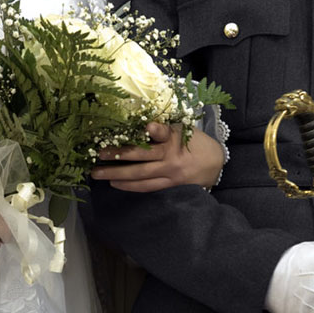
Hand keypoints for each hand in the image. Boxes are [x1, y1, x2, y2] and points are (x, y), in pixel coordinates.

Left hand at [90, 122, 223, 191]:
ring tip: (99, 174)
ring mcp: (171, 174)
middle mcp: (172, 157)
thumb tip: (141, 125)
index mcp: (175, 138)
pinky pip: (147, 187)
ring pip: (141, 176)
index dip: (155, 130)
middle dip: (117, 156)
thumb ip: (164, 128)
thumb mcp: (184, 129)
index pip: (164, 132)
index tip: (146, 127)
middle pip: (141, 158)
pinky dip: (131, 186)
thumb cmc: (195, 142)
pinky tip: (116, 184)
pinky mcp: (171, 185)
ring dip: (118, 176)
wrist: (216, 163)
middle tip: (97, 155)